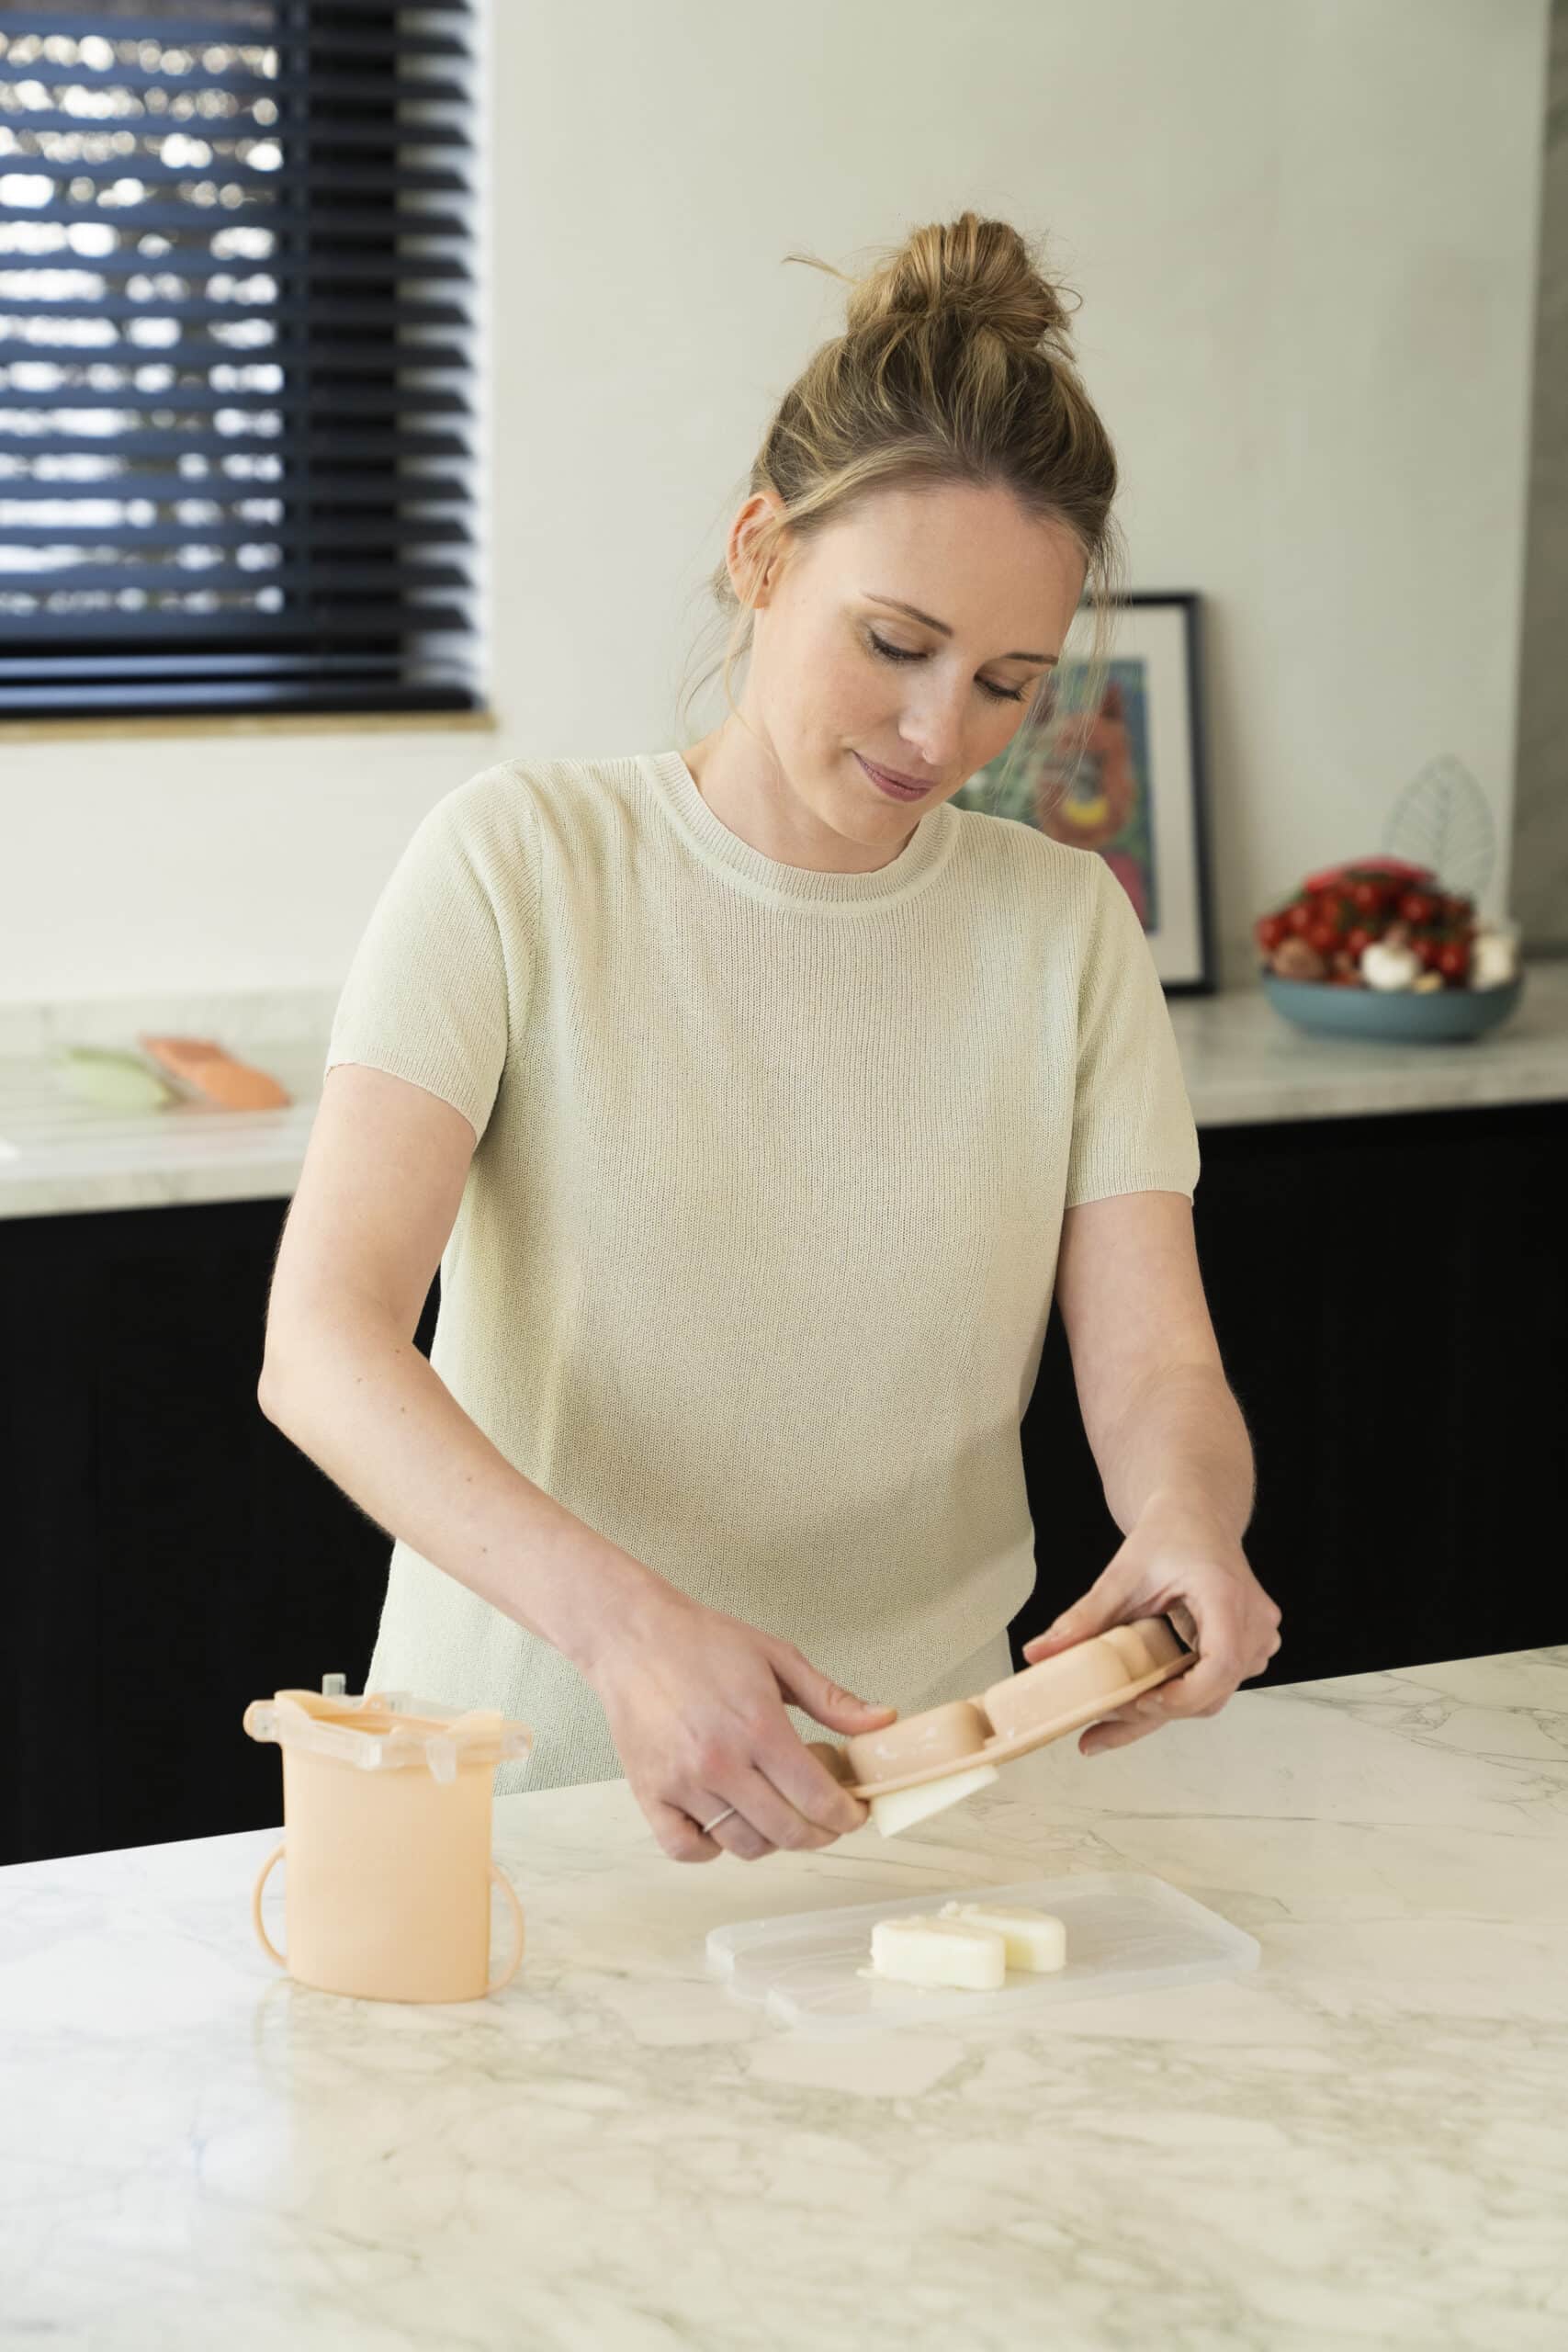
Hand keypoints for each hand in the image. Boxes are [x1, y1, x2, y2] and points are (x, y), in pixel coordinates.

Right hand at [584, 1583, 897, 1861]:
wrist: (633, 1636)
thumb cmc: (704, 1642)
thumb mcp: (778, 1658)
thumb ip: (832, 1699)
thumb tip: (884, 1721)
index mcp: (759, 1727)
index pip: (817, 1798)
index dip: (846, 1816)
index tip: (854, 1814)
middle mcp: (721, 1763)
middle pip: (786, 1831)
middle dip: (818, 1834)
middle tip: (825, 1821)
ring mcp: (682, 1783)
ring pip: (742, 1845)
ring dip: (771, 1841)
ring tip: (778, 1816)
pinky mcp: (650, 1793)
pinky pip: (685, 1849)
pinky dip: (709, 1848)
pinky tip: (724, 1823)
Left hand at [1021, 1495, 1281, 1756]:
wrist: (1195, 1517)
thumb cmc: (1170, 1534)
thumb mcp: (1121, 1574)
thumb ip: (1082, 1617)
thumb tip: (1039, 1653)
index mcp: (1226, 1595)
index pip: (1221, 1662)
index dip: (1184, 1694)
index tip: (1143, 1703)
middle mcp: (1253, 1620)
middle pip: (1213, 1690)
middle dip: (1157, 1711)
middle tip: (1099, 1723)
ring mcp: (1257, 1637)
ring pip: (1213, 1695)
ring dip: (1165, 1709)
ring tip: (1111, 1715)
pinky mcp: (1247, 1649)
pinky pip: (1214, 1686)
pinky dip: (1177, 1697)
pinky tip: (1139, 1700)